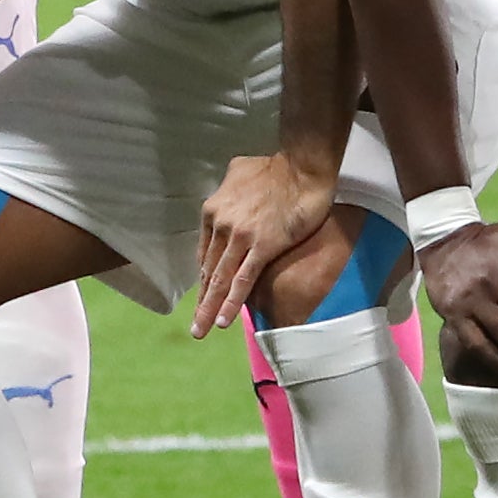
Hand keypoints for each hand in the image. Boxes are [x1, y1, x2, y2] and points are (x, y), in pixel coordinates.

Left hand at [192, 150, 338, 336]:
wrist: (303, 166)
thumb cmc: (276, 168)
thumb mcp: (240, 171)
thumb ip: (230, 187)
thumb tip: (229, 191)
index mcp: (214, 210)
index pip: (206, 252)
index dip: (206, 276)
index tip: (205, 294)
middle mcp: (221, 224)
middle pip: (209, 270)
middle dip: (201, 300)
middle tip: (194, 326)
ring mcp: (240, 237)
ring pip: (221, 279)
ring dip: (209, 308)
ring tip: (201, 331)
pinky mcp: (262, 246)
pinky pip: (243, 279)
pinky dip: (232, 302)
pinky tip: (223, 320)